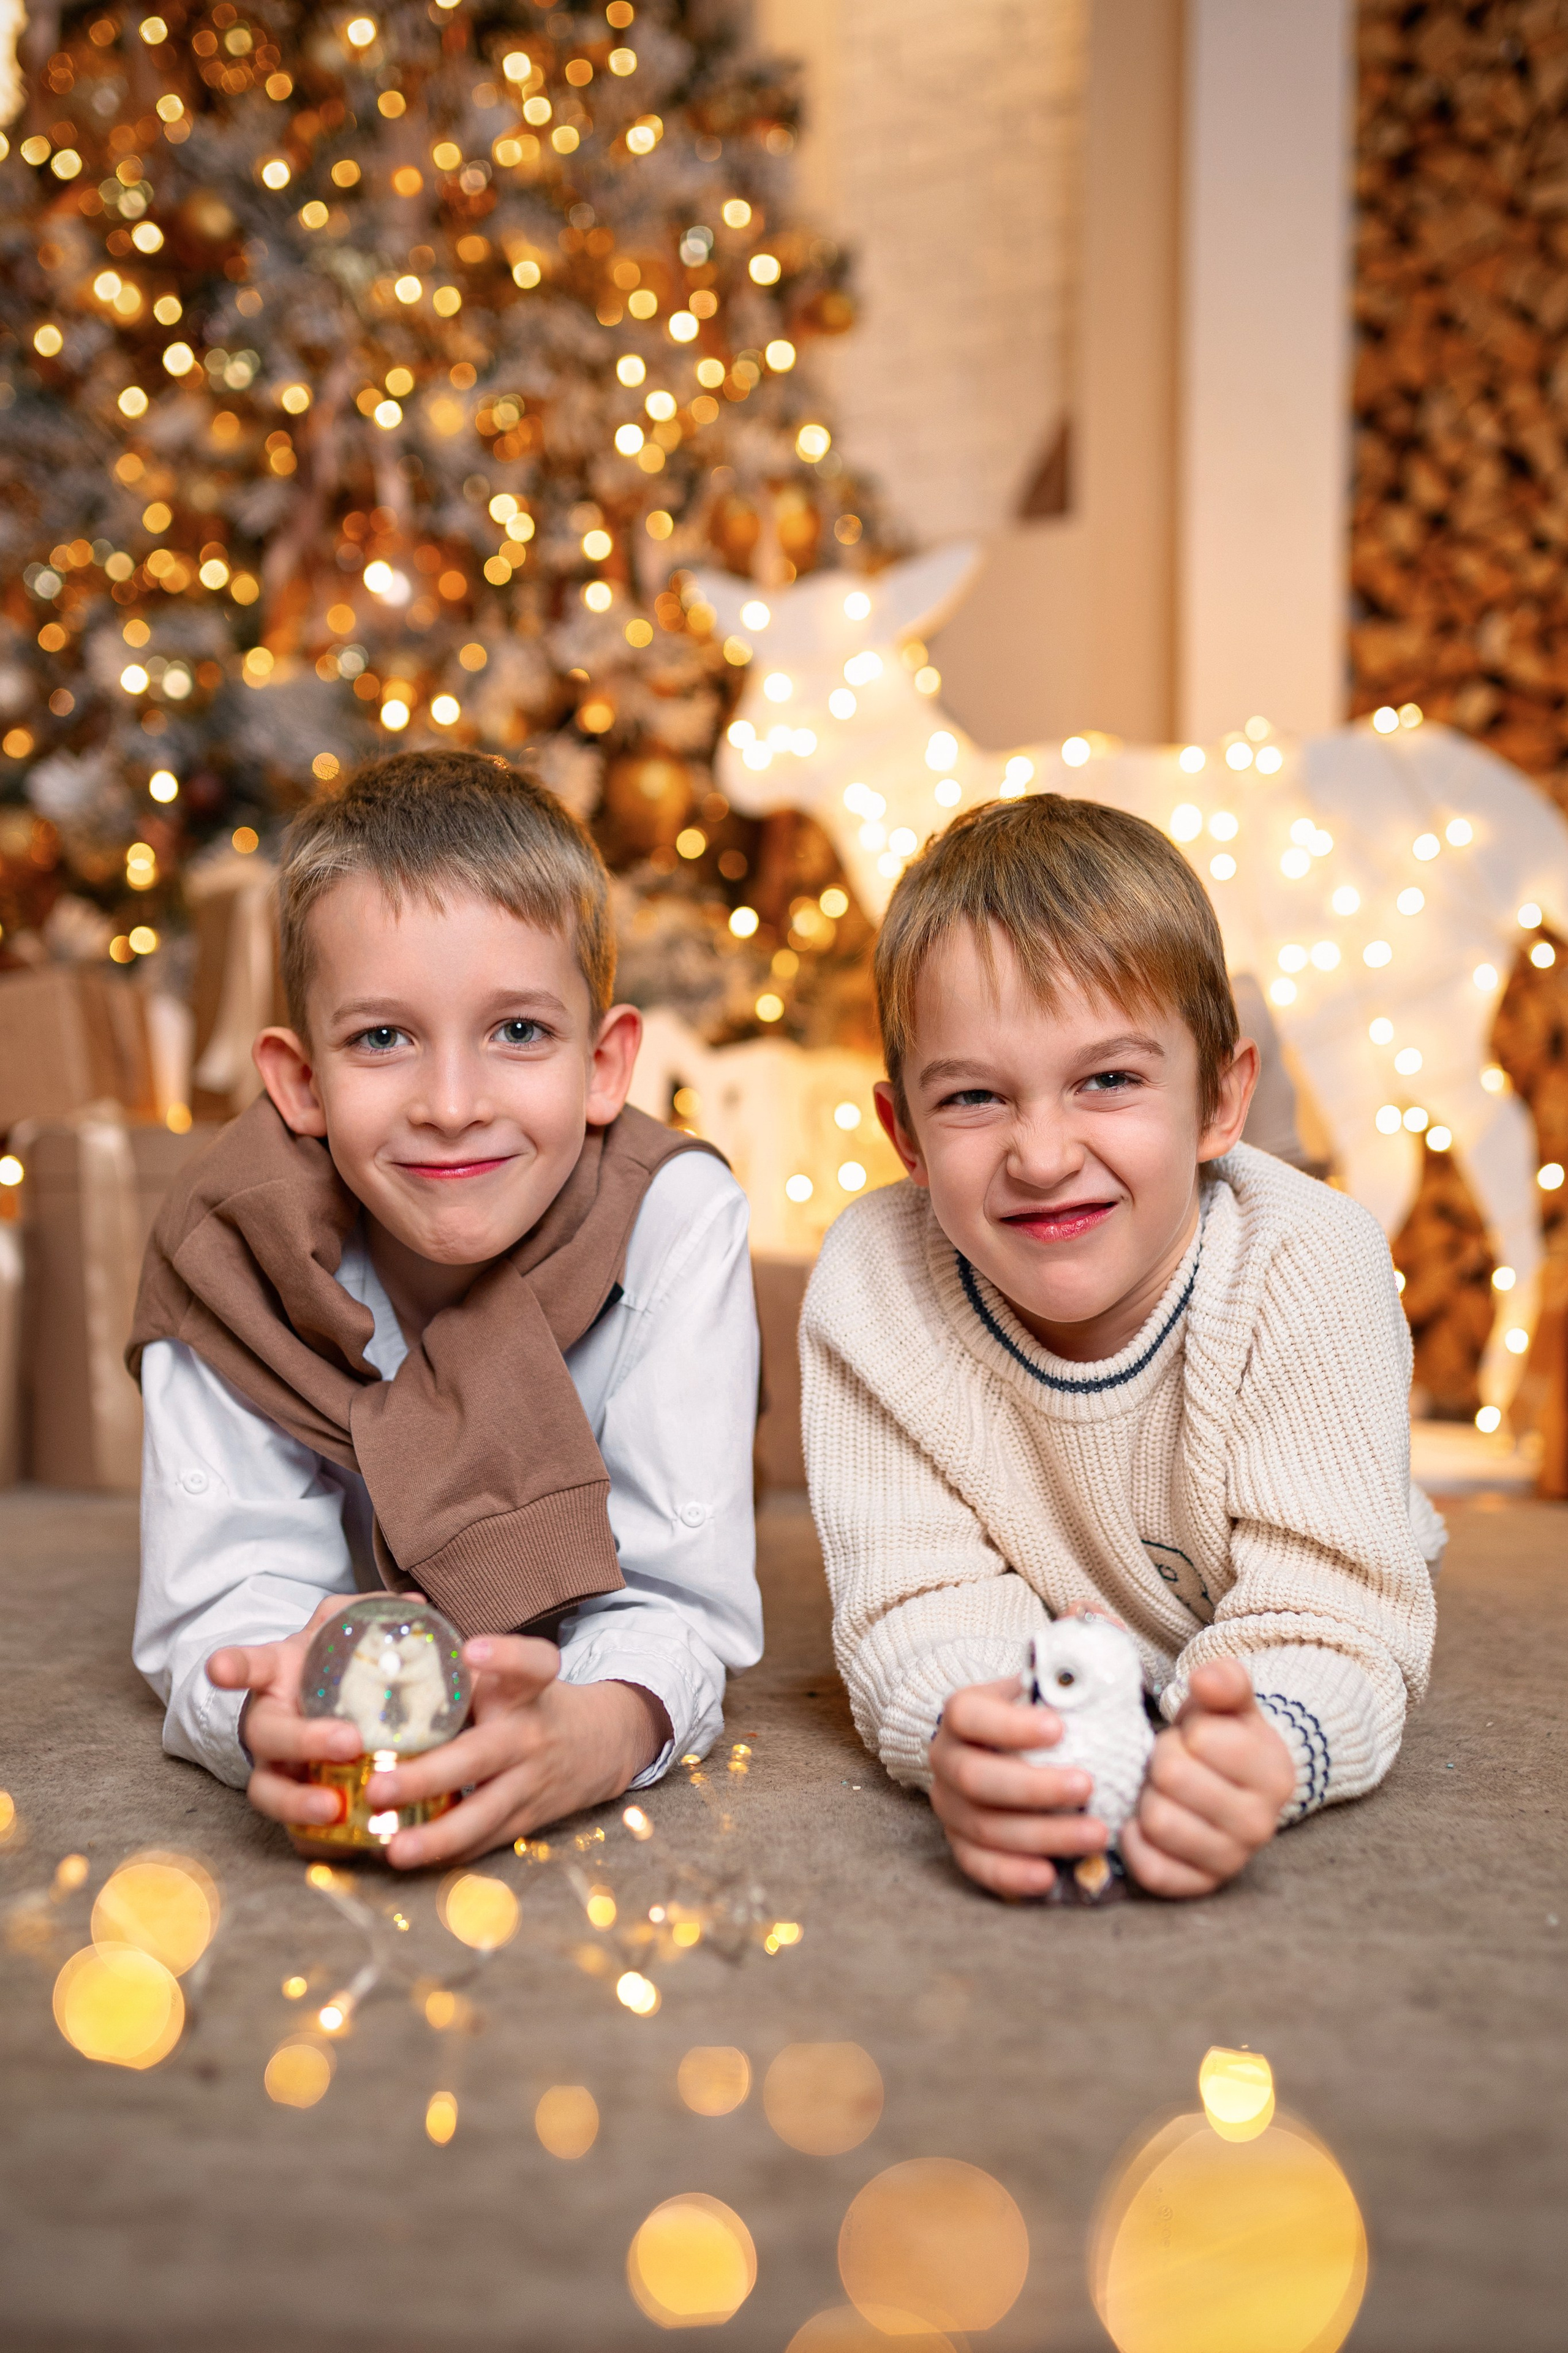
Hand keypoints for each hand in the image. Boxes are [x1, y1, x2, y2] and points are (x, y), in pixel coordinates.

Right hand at [206, 1595, 364, 1833]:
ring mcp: (276, 1770)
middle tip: (348, 1740)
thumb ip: (372, 1613)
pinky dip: (318, 1840)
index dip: (234, 1667)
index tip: (220, 1668)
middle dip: (304, 1740)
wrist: (321, 1714)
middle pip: (269, 1736)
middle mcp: (269, 1726)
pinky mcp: (294, 1807)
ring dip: (299, 1802)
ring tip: (334, 1808)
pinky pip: (297, 1831)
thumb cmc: (331, 1668)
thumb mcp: (344, 1632)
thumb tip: (416, 1604)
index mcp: (276, 1677)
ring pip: (270, 1792)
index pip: (249, 1665)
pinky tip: (353, 1847)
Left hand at [362, 1637, 671, 1868]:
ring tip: (393, 1849)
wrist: (599, 1743)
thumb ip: (458, 1678)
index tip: (472, 1650)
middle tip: (379, 1787)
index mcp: (526, 1690)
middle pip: (480, 1757)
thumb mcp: (507, 1679)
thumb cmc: (529, 1703)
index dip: (505, 1655)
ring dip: (436, 1836)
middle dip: (427, 1776)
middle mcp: (529, 1736)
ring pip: (483, 1816)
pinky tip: (409, 1860)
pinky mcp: (526, 1821)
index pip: (531, 1664)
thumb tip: (380, 1677)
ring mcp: (530, 1784)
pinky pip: (483, 1842)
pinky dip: (446, 1854)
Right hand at [928, 1676, 1108, 1898]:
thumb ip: (1061, 1680)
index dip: (1011, 1725)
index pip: (971, 1715)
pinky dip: (1011, 1874)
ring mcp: (948, 1805)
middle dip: (1034, 1787)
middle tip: (1087, 1787)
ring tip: (1096, 1834)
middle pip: (975, 1778)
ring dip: (1041, 1835)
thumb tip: (1100, 1666)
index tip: (1060, 1728)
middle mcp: (945, 1759)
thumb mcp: (1037, 1689)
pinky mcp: (958, 1843)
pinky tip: (1049, 1875)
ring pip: (983, 1827)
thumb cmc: (1029, 1716)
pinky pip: (977, 1864)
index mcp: (961, 1714)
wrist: (992, 1746)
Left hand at [1120, 1658, 1295, 1897]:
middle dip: (1162, 1761)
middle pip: (1172, 1777)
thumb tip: (1205, 1681)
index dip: (1187, 1731)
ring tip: (1165, 1791)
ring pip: (1158, 1822)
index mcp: (1275, 1775)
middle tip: (1174, 1763)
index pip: (1203, 1739)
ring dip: (1148, 1798)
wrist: (1234, 1788)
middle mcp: (1260, 1825)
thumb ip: (1224, 1681)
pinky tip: (1145, 1821)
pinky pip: (1151, 1869)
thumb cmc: (1227, 1738)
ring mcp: (1231, 1861)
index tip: (1196, 1738)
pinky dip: (1136, 1841)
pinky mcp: (1198, 1886)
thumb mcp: (1231, 1703)